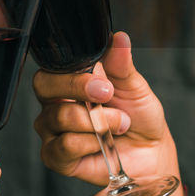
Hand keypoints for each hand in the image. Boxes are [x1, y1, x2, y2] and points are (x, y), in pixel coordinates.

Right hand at [34, 31, 178, 186]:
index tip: (105, 84)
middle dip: (79, 91)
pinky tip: (104, 144)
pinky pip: (65, 146)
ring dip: (98, 122)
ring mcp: (51, 130)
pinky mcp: (55, 157)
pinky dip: (90, 143)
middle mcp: (53, 103)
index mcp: (67, 81)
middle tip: (108, 98)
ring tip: (120, 124)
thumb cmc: (138, 117)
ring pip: (61, 117)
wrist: (150, 153)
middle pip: (44, 87)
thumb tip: (120, 38)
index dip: (74, 75)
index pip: (52, 68)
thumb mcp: (134, 87)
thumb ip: (121, 64)